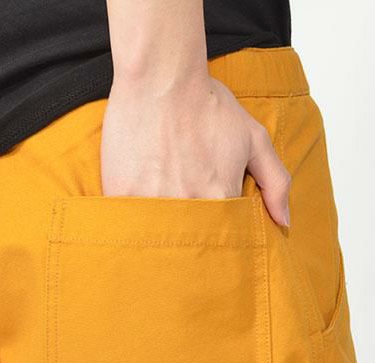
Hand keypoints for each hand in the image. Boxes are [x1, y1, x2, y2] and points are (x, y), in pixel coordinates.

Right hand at [101, 73, 290, 225]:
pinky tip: (133, 212)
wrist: (160, 79)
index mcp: (220, 196)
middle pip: (188, 241)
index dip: (214, 235)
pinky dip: (131, 222)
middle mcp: (188, 203)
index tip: (207, 232)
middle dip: (185, 240)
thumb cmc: (206, 103)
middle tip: (180, 224)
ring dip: (156, 235)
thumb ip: (276, 182)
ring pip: (156, 236)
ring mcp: (152, 200)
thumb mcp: (254, 138)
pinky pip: (127, 222)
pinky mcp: (121, 193)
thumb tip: (284, 221)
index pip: (222, 236)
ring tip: (155, 219)